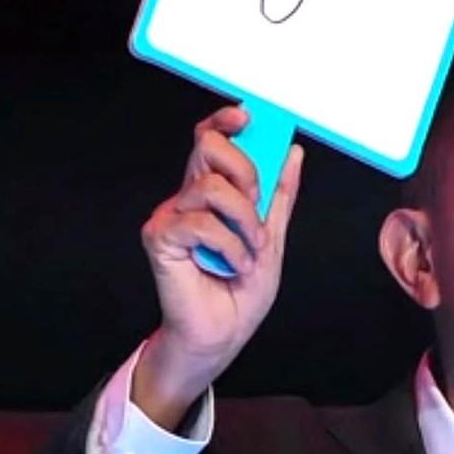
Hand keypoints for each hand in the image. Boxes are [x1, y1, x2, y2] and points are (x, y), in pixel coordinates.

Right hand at [136, 105, 303, 425]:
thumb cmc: (240, 292)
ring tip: (250, 250)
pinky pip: (201, 222)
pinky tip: (232, 265)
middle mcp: (188, 196)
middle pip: (208, 146)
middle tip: (258, 206)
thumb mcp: (273, 238)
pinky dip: (229, 245)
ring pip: (213, 187)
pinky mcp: (161, 238)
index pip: (211, 140)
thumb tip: (292, 152)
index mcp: (212, 192)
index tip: (249, 117)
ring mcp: (171, 215)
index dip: (226, 121)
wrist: (221, 337)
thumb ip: (279, 196)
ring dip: (245, 221)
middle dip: (246, 170)